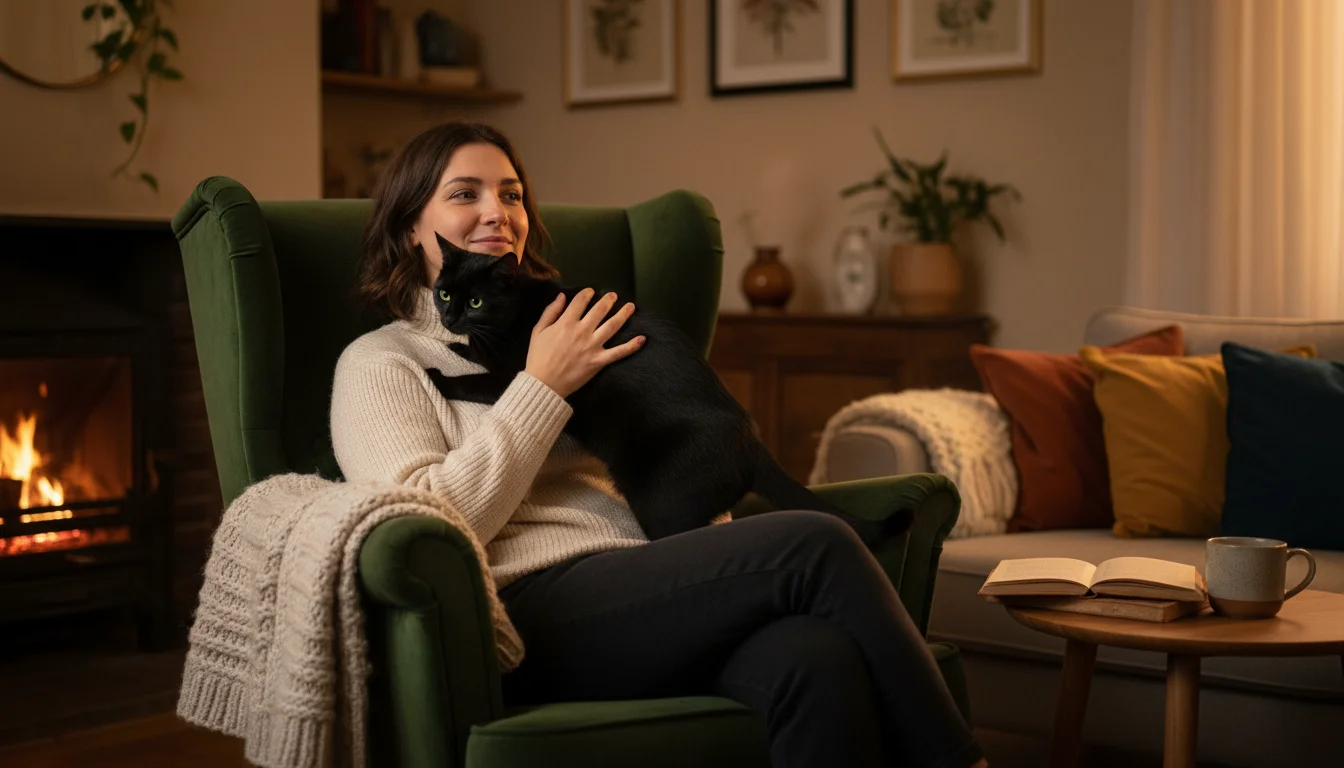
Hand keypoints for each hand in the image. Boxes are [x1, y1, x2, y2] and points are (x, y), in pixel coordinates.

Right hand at [524, 288, 642, 396]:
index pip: (580, 302)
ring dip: (623, 314)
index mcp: (566, 323)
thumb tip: (562, 296)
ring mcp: (593, 346)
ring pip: (612, 326)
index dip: (587, 294)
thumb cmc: (539, 357)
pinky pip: (619, 352)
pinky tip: (642, 339)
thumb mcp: (538, 330)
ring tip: (631, 306)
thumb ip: (550, 311)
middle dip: (608, 300)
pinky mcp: (599, 361)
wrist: (544, 383)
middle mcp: (582, 331)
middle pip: (600, 310)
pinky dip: (632, 346)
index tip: (591, 291)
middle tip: (614, 295)